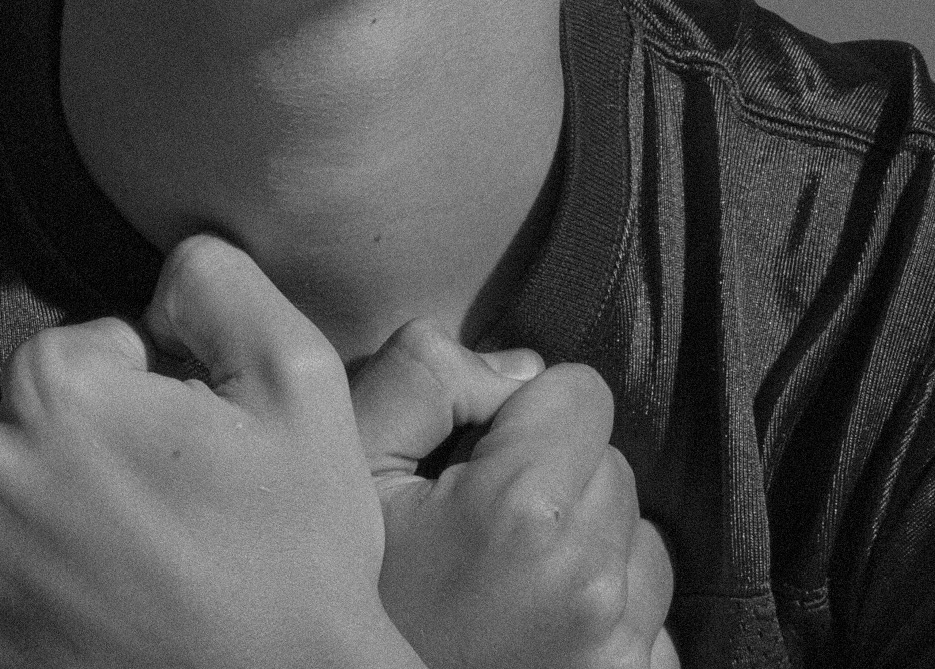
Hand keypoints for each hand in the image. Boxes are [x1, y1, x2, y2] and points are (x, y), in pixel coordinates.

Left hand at [0, 235, 421, 668]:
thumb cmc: (291, 547)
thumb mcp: (298, 376)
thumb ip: (221, 282)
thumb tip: (169, 269)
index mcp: (54, 391)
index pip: (92, 344)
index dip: (156, 385)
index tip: (196, 441)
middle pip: (42, 409)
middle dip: (101, 436)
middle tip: (178, 497)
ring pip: (12, 482)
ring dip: (62, 498)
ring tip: (145, 551)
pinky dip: (36, 567)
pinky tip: (106, 594)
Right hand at [352, 321, 677, 668]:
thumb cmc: (359, 583)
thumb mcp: (355, 461)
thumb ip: (426, 377)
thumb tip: (520, 369)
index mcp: (521, 507)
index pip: (583, 391)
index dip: (528, 411)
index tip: (482, 459)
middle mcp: (587, 577)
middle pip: (612, 461)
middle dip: (560, 473)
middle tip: (492, 524)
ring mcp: (619, 644)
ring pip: (640, 536)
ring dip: (593, 542)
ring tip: (519, 576)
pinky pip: (656, 614)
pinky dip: (613, 609)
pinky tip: (547, 622)